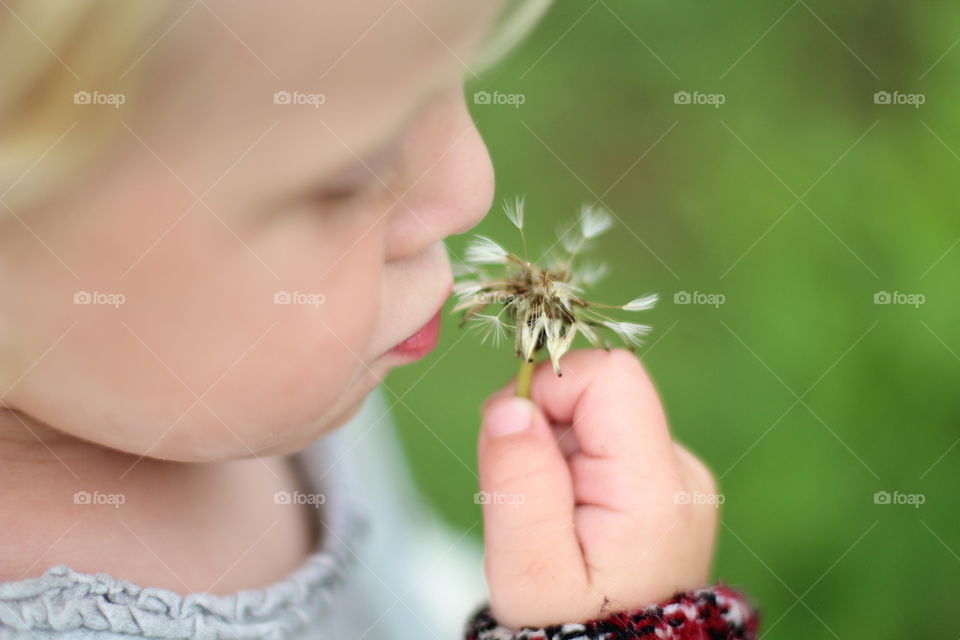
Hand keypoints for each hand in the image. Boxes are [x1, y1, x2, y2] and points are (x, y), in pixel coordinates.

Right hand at [477, 349, 717, 628]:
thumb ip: (519, 481)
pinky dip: (574, 468)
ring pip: (596, 418)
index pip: (609, 374)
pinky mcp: (665, 482)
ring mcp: (678, 475)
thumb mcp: (526, 568)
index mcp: (655, 486)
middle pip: (598, 393)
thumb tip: (512, 403)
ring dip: (555, 453)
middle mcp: (680, 470)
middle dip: (544, 429)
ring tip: (552, 516)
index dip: (548, 389)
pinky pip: (608, 443)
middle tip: (530, 499)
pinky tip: (571, 516)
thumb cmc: (569, 626)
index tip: (514, 440)